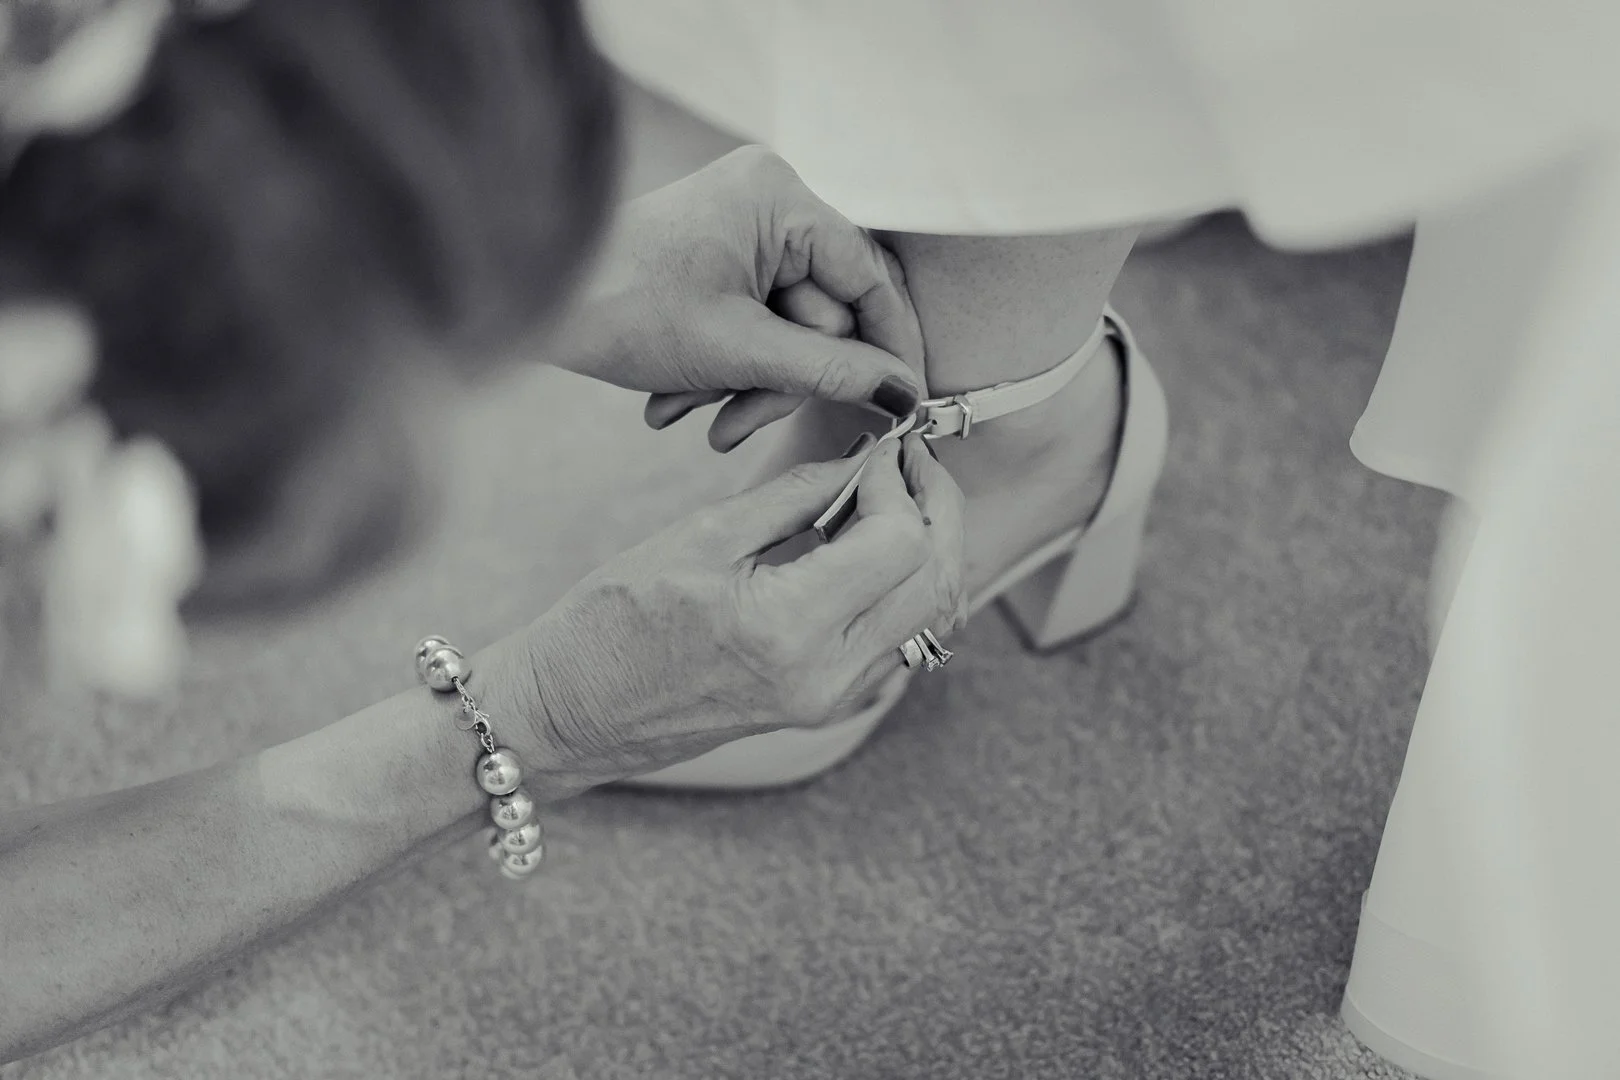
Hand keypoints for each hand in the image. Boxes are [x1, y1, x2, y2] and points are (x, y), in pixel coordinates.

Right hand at [518, 434, 963, 786]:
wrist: (572, 713)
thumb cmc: (613, 622)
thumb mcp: (701, 537)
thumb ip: (793, 495)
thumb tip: (861, 458)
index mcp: (787, 628)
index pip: (899, 543)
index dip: (901, 483)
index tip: (879, 448)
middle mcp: (826, 675)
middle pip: (934, 581)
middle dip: (937, 509)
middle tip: (911, 461)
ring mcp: (833, 699)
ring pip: (930, 615)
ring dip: (931, 547)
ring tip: (899, 493)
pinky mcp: (828, 705)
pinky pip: (901, 640)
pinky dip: (908, 585)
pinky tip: (876, 543)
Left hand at [556, 146, 924, 451]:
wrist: (526, 299)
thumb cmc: (622, 308)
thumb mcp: (739, 351)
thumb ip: (830, 373)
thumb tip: (905, 395)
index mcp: (780, 196)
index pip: (866, 276)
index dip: (887, 345)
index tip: (905, 403)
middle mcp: (767, 199)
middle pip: (821, 313)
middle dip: (777, 379)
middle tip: (734, 426)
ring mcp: (740, 228)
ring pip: (784, 328)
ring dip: (743, 384)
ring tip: (689, 416)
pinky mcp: (715, 257)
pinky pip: (751, 322)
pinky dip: (722, 368)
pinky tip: (675, 401)